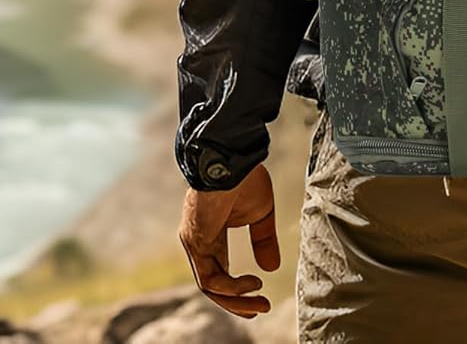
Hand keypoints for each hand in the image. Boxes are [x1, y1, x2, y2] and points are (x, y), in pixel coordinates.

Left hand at [178, 163, 279, 318]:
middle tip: (259, 310)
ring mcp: (194, 242)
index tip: (259, 298)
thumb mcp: (261, 213)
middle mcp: (199, 241)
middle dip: (237, 302)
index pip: (220, 271)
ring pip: (210, 286)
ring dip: (236, 299)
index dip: (238, 289)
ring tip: (260, 300)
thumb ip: (263, 240)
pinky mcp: (195, 241)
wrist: (233, 157)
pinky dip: (232, 287)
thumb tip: (271, 269)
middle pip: (213, 284)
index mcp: (213, 233)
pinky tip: (252, 283)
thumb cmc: (245, 177)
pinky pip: (210, 278)